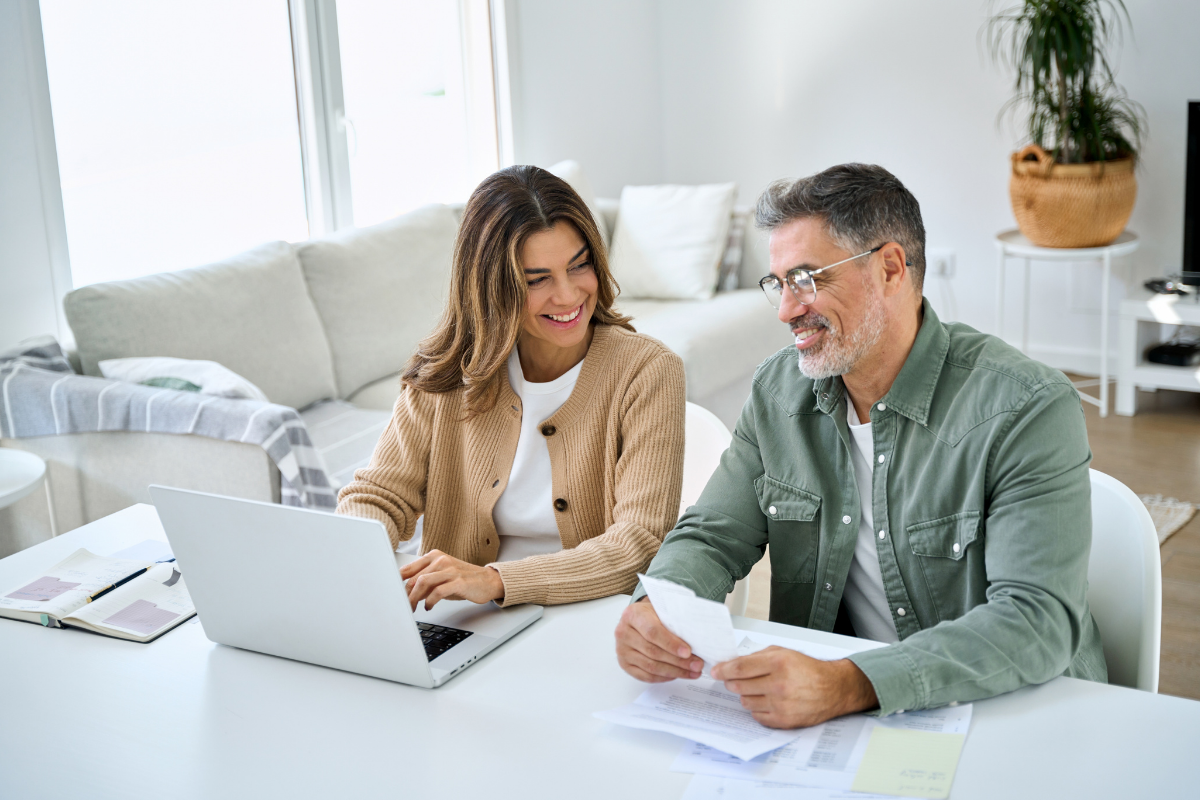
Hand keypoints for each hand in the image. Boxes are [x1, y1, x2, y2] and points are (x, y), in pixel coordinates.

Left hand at [399, 549, 504, 610]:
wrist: (488, 581)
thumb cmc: (463, 580)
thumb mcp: (441, 577)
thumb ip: (425, 582)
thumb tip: (406, 593)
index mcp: (434, 556)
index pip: (409, 568)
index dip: (397, 582)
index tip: (392, 594)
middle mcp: (441, 560)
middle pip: (414, 577)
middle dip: (405, 594)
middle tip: (404, 606)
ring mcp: (450, 570)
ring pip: (423, 582)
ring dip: (414, 598)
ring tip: (413, 608)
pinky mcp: (458, 581)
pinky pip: (438, 592)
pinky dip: (429, 601)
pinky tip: (428, 607)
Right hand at [615, 599, 703, 681]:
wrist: (638, 619)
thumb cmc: (652, 614)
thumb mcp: (662, 610)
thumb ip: (674, 621)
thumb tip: (696, 639)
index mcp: (632, 614)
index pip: (652, 632)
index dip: (671, 644)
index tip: (688, 652)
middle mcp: (623, 632)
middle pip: (653, 652)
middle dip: (678, 661)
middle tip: (697, 664)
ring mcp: (622, 650)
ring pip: (651, 666)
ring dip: (674, 671)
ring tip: (692, 672)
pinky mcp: (625, 664)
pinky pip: (646, 676)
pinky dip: (664, 677)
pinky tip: (677, 675)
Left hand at [711, 647, 877, 728]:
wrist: (833, 689)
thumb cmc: (808, 669)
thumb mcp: (783, 652)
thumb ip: (757, 657)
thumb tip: (732, 663)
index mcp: (778, 663)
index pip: (740, 668)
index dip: (723, 670)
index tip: (716, 671)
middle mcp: (779, 684)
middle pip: (739, 686)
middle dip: (732, 682)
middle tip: (733, 680)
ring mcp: (781, 704)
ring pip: (746, 702)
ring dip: (746, 696)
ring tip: (757, 689)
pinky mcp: (784, 720)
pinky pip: (757, 716)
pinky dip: (757, 708)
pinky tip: (765, 701)